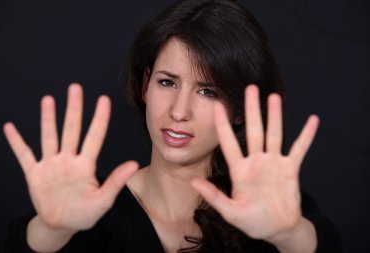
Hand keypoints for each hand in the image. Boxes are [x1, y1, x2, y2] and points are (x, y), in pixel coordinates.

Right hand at [3, 83, 137, 231]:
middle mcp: (68, 160)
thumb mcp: (103, 200)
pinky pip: (24, 155)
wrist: (62, 225)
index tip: (103, 99)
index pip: (94, 137)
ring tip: (48, 99)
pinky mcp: (35, 174)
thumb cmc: (85, 213)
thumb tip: (133, 164)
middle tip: (75, 88)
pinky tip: (10, 128)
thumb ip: (115, 181)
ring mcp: (51, 165)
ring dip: (48, 119)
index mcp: (86, 166)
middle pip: (71, 130)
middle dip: (73, 109)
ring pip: (49, 137)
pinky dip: (16, 143)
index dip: (99, 118)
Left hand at [191, 85, 318, 241]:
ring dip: (275, 116)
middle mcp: (256, 162)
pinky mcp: (290, 169)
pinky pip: (299, 149)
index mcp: (239, 171)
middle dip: (252, 110)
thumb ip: (214, 197)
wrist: (277, 229)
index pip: (229, 142)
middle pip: (253, 130)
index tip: (218, 105)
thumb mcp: (231, 212)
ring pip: (274, 134)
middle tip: (250, 88)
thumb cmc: (253, 222)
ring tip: (274, 97)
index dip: (223, 124)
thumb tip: (193, 182)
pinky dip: (306, 136)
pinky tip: (312, 120)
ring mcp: (273, 164)